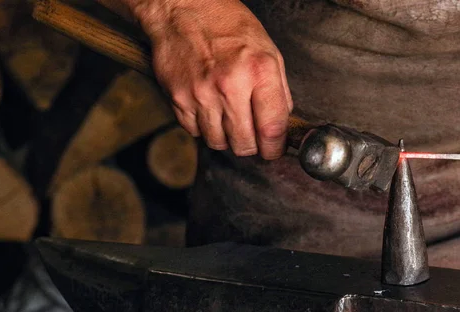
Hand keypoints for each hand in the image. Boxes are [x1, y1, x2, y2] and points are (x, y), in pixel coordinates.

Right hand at [133, 0, 292, 158]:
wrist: (183, 9)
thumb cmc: (227, 26)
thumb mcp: (268, 51)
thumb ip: (278, 91)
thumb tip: (281, 125)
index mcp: (258, 71)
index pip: (272, 129)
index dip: (275, 148)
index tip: (273, 150)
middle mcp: (230, 85)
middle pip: (245, 144)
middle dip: (251, 146)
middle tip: (251, 135)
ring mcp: (201, 94)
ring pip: (219, 143)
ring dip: (226, 137)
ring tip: (228, 116)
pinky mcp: (178, 98)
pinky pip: (195, 132)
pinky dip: (203, 127)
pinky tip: (208, 107)